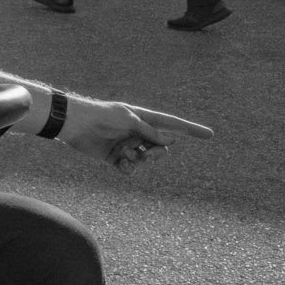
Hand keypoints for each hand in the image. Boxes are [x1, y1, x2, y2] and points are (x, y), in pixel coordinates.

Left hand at [53, 97, 213, 173]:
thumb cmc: (101, 116)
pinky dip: (128, 168)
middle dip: (157, 153)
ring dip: (140, 159)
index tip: (210, 135)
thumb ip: (149, 131)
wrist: (75, 124)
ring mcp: (127, 145)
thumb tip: (170, 141)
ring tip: (127, 154)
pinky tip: (120, 164)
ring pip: (146, 159)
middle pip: (161, 147)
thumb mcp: (129, 120)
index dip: (190, 130)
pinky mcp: (115, 157)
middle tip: (147, 153)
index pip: (171, 124)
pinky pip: (130, 168)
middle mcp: (137, 132)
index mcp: (142, 118)